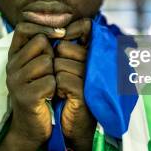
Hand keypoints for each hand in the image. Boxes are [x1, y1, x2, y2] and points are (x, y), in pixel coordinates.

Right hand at [6, 23, 64, 149]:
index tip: (60, 33)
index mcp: (13, 56)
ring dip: (54, 74)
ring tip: (49, 86)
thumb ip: (44, 47)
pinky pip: (50, 81)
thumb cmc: (41, 93)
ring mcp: (15, 81)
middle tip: (49, 73)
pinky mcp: (24, 96)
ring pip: (47, 62)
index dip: (43, 26)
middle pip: (41, 43)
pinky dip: (55, 89)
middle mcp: (10, 66)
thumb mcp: (39, 67)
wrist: (31, 128)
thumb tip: (63, 26)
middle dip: (52, 55)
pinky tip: (49, 97)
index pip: (24, 27)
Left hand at [54, 18, 95, 145]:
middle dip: (55, 60)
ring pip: (60, 63)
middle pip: (64, 47)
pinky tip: (62, 95)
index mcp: (94, 51)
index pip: (85, 26)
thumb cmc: (69, 92)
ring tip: (61, 88)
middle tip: (59, 76)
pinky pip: (60, 79)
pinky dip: (56, 88)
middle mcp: (97, 60)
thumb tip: (53, 30)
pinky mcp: (85, 91)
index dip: (70, 29)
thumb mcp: (68, 67)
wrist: (74, 125)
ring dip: (54, 76)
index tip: (60, 39)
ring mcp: (93, 75)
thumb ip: (66, 47)